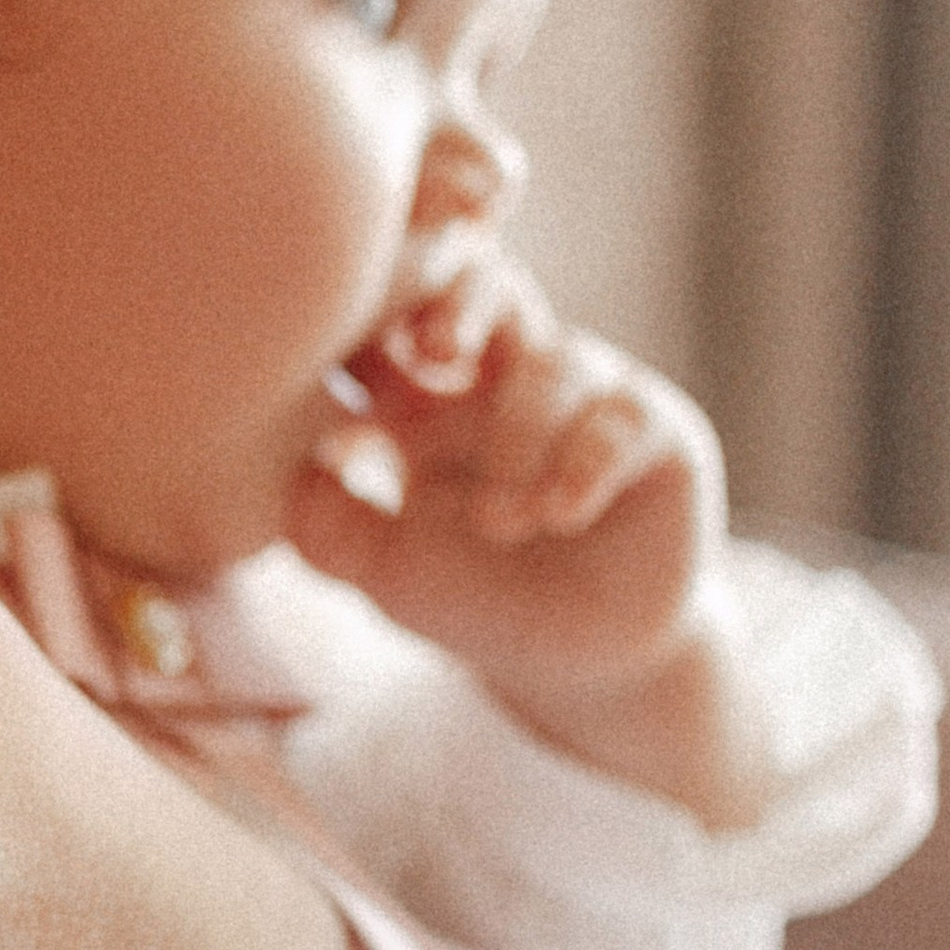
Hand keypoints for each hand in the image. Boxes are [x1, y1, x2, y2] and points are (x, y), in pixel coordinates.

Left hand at [293, 254, 723, 696]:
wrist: (574, 661)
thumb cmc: (473, 598)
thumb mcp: (387, 568)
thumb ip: (331, 525)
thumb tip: (295, 470)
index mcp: (438, 392)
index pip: (410, 313)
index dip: (386, 308)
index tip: (351, 350)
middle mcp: (514, 375)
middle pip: (493, 289)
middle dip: (463, 304)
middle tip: (435, 348)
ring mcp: (589, 394)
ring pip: (551, 368)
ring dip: (518, 442)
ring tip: (501, 522)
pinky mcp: (654, 431)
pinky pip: (620, 417)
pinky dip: (585, 462)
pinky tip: (560, 511)